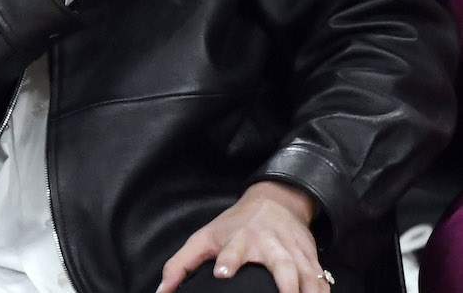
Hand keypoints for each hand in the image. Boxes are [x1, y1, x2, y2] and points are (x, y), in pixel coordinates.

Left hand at [157, 181, 326, 292]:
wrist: (275, 201)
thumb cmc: (233, 225)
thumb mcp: (204, 238)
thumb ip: (181, 264)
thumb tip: (162, 292)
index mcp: (240, 240)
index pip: (233, 251)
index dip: (228, 261)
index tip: (222, 272)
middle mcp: (270, 246)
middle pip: (281, 266)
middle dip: (285, 284)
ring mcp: (294, 253)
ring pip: (307, 276)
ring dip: (309, 292)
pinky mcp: (311, 258)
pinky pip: (321, 280)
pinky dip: (323, 292)